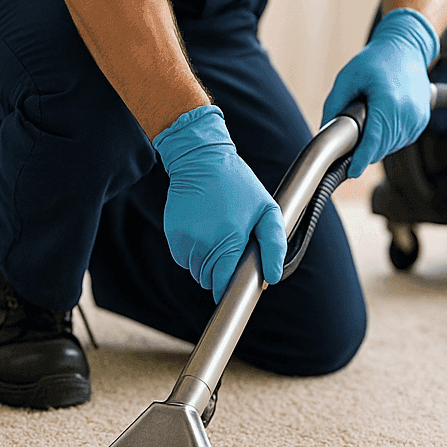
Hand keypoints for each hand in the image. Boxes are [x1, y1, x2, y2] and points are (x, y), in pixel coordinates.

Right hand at [153, 106, 286, 302]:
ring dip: (205, 262)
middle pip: (208, 280)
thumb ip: (273, 245)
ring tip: (216, 235)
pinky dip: (192, 252)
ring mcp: (185, 240)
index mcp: (229, 240)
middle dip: (219, 271)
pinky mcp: (173, 235)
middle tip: (230, 246)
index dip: (229, 286)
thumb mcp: (266, 209)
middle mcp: (203, 244)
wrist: (201, 160)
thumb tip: (272, 278)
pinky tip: (202, 230)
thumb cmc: (238, 184)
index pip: (223, 283)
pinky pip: (183, 258)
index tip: (236, 283)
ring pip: (195, 271)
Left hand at [321, 7, 438, 178]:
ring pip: (392, 146)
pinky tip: (381, 123)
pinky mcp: (422, 120)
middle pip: (382, 147)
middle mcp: (408, 112)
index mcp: (389, 102)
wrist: (406, 47)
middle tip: (351, 140)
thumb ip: (334, 105)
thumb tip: (324, 129)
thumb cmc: (376, 59)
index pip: (374, 141)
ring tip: (369, 122)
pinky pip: (402, 139)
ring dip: (377, 144)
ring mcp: (418, 117)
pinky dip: (389, 138)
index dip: (361, 160)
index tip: (352, 172)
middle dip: (365, 150)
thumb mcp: (347, 78)